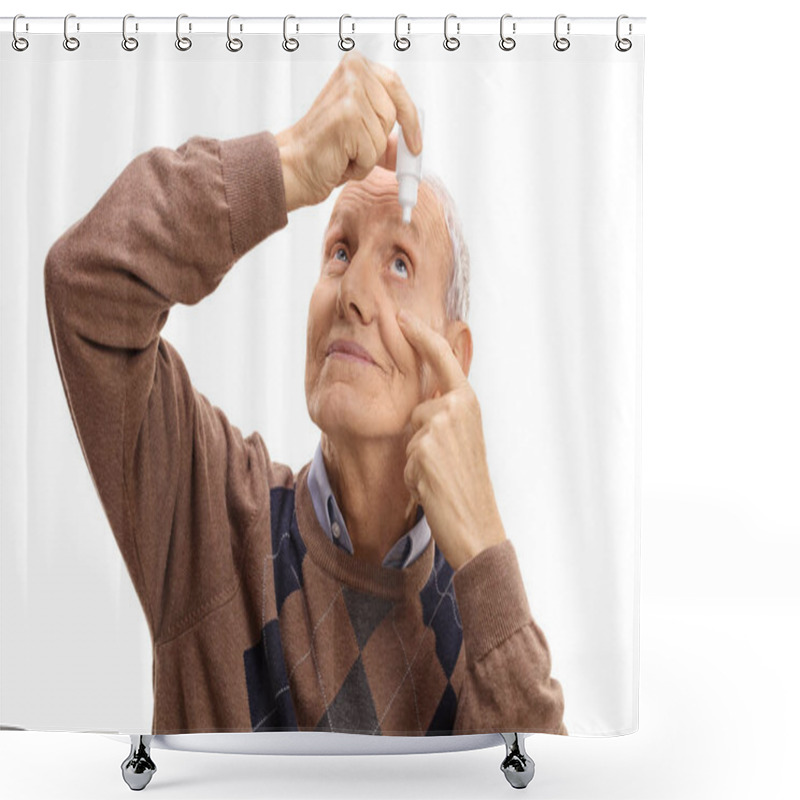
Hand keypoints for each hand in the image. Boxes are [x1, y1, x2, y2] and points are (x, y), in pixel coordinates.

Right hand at [275, 52, 421, 211]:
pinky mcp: (347, 116)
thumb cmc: (322, 148)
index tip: (415, 144)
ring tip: (344, 150)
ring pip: (384, 134)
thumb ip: (388, 136)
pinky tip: (340, 157)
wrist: (295, 166)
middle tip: (359, 150)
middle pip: (394, 113)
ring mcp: (350, 93)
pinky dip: (360, 164)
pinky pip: (374, 151)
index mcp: (356, 68)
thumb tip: (411, 146)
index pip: (396, 87)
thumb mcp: (362, 137)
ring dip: (368, 154)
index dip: (410, 119)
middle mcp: (353, 73)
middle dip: (380, 138)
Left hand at [397, 310, 506, 570]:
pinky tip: (433, 490)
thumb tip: (425, 401)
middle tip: (445, 469)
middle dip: (421, 441)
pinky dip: (414, 478)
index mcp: (468, 402)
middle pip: (417, 411)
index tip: (403, 317)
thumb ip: (448, 416)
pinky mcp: (424, 449)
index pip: (442, 358)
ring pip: (410, 437)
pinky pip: (405, 460)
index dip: (421, 335)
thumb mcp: (465, 441)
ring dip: (417, 462)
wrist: (478, 526)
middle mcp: (455, 408)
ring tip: (441, 479)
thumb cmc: (470, 486)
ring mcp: (439, 427)